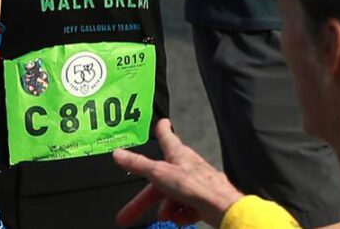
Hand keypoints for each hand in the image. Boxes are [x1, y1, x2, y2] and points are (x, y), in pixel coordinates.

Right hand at [113, 119, 243, 227]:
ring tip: (168, 215)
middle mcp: (186, 166)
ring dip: (166, 208)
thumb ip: (137, 164)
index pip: (167, 137)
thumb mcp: (158, 173)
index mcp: (177, 154)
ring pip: (171, 197)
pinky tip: (181, 217)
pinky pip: (184, 208)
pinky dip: (181, 214)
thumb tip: (118, 153)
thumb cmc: (196, 185)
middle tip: (128, 214)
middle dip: (145, 199)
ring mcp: (195, 184)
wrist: (222, 207)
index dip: (162, 130)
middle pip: (160, 181)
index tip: (162, 123)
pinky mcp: (202, 200)